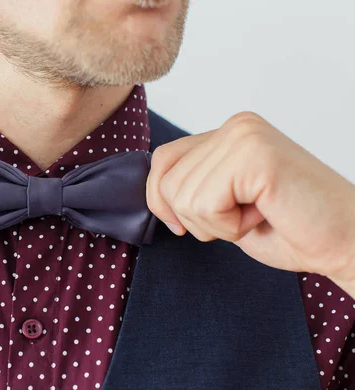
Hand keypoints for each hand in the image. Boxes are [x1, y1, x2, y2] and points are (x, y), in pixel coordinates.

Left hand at [147, 112, 354, 288]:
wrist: (345, 242)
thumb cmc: (289, 227)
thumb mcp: (224, 203)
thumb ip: (193, 185)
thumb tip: (153, 189)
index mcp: (228, 133)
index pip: (162, 160)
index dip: (161, 200)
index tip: (182, 226)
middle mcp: (235, 126)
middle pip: (167, 181)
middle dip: (197, 219)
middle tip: (243, 217)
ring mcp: (245, 136)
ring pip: (182, 196)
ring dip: (216, 224)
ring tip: (256, 214)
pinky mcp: (255, 155)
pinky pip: (205, 203)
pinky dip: (229, 226)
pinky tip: (263, 215)